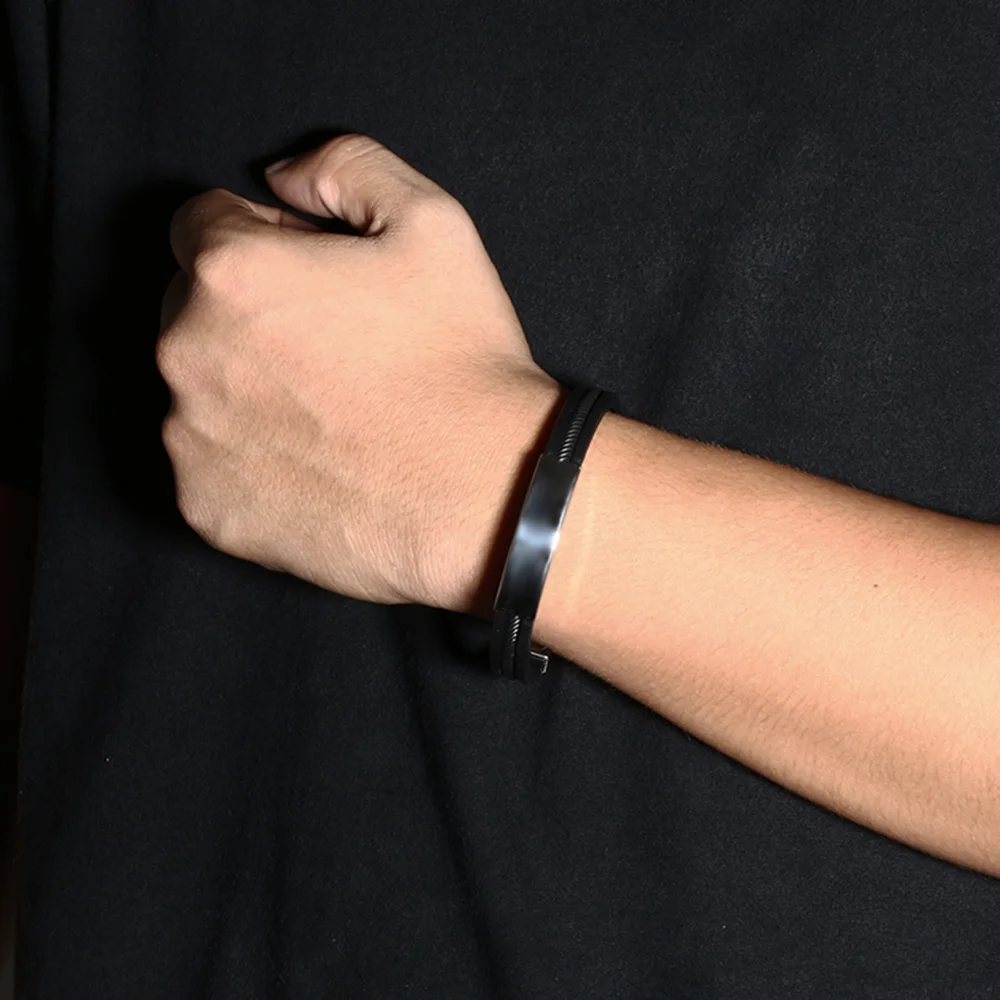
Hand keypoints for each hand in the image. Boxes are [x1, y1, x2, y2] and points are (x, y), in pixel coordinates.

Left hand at [158, 135, 560, 611]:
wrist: (484, 495)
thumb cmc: (458, 366)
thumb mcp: (432, 223)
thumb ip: (345, 165)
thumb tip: (282, 178)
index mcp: (231, 273)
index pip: (201, 224)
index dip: (264, 239)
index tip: (313, 278)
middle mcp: (188, 353)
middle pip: (192, 307)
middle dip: (247, 313)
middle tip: (331, 349)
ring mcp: (190, 439)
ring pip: (198, 389)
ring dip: (244, 387)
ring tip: (329, 411)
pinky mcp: (206, 508)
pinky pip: (209, 465)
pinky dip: (248, 459)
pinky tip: (316, 462)